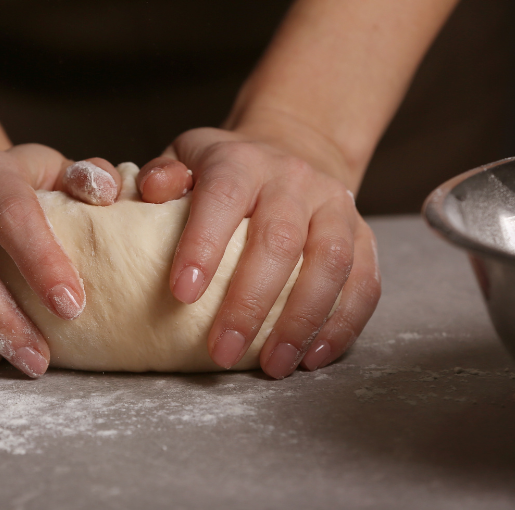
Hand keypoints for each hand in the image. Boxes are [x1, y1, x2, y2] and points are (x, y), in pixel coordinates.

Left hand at [137, 127, 381, 378]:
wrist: (293, 147)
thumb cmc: (223, 170)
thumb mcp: (186, 158)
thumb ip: (163, 174)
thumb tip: (150, 190)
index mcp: (241, 162)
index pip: (223, 198)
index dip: (204, 244)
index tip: (182, 294)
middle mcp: (293, 180)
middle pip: (279, 240)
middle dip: (250, 302)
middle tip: (223, 351)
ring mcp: (334, 206)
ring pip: (330, 262)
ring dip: (303, 320)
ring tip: (274, 366)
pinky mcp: (363, 235)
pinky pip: (365, 281)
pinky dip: (343, 324)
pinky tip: (313, 357)